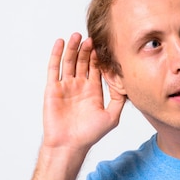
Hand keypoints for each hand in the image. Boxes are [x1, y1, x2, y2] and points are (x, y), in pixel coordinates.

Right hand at [43, 33, 125, 151]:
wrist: (70, 144)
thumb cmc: (90, 134)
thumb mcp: (112, 116)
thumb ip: (119, 100)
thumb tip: (126, 84)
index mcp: (93, 92)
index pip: (96, 69)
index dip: (100, 57)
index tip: (104, 45)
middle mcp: (79, 87)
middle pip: (83, 62)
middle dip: (87, 50)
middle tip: (92, 38)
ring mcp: (65, 87)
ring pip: (69, 62)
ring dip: (73, 48)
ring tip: (78, 35)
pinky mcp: (53, 88)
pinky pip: (54, 68)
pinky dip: (57, 55)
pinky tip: (61, 43)